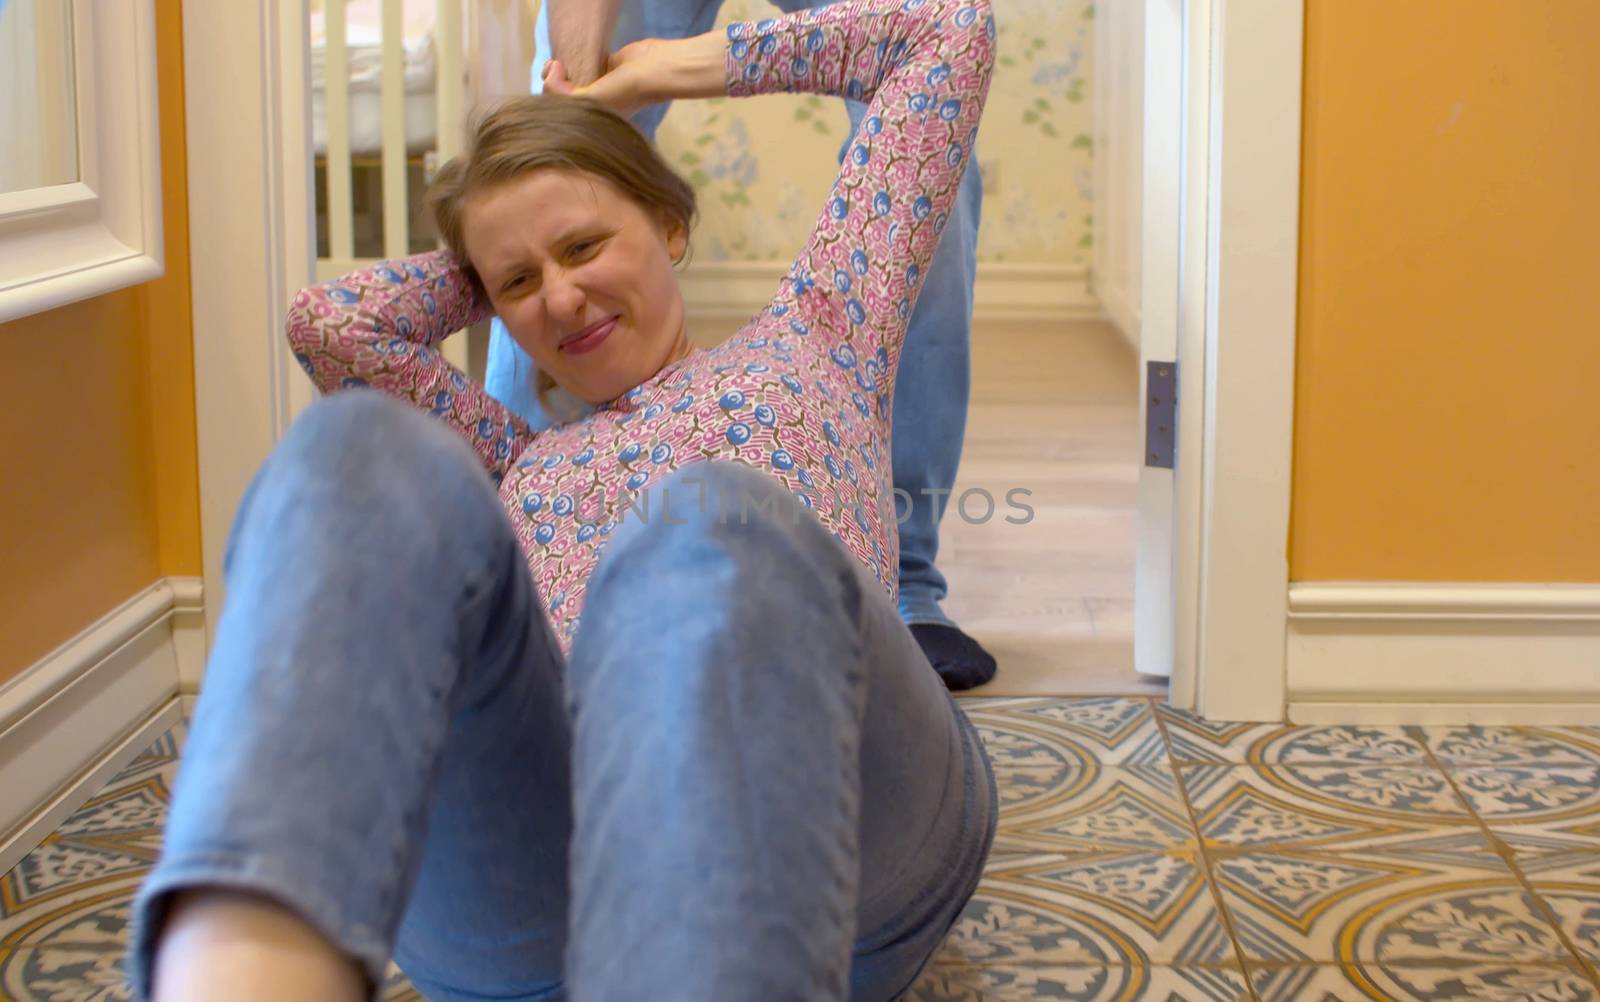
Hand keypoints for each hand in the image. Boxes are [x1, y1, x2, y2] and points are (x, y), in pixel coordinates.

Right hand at [541, 32, 726, 118]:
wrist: (663, 69)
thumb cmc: (649, 63)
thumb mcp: (618, 64)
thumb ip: (602, 68)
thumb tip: (591, 65)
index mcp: (605, 106)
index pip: (573, 102)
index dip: (561, 85)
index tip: (559, 66)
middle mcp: (597, 114)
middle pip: (560, 106)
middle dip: (550, 82)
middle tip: (555, 65)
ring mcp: (592, 110)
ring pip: (553, 102)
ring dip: (549, 80)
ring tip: (556, 65)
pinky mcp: (589, 101)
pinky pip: (554, 95)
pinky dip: (552, 79)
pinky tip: (558, 65)